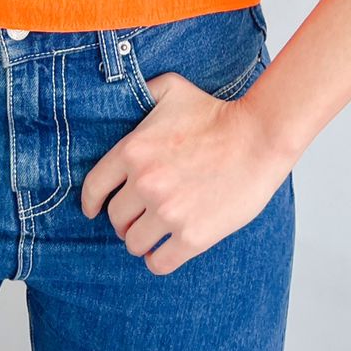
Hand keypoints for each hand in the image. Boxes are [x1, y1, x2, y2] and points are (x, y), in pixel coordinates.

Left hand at [80, 70, 289, 274]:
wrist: (258, 137)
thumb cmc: (216, 113)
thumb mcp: (172, 88)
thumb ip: (142, 89)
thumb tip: (123, 92)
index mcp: (133, 150)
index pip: (94, 188)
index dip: (92, 202)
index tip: (94, 210)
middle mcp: (144, 183)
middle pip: (115, 218)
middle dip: (125, 219)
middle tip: (139, 217)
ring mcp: (168, 212)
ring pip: (134, 242)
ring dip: (141, 240)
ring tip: (154, 233)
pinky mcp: (192, 237)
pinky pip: (158, 262)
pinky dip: (158, 259)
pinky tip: (165, 250)